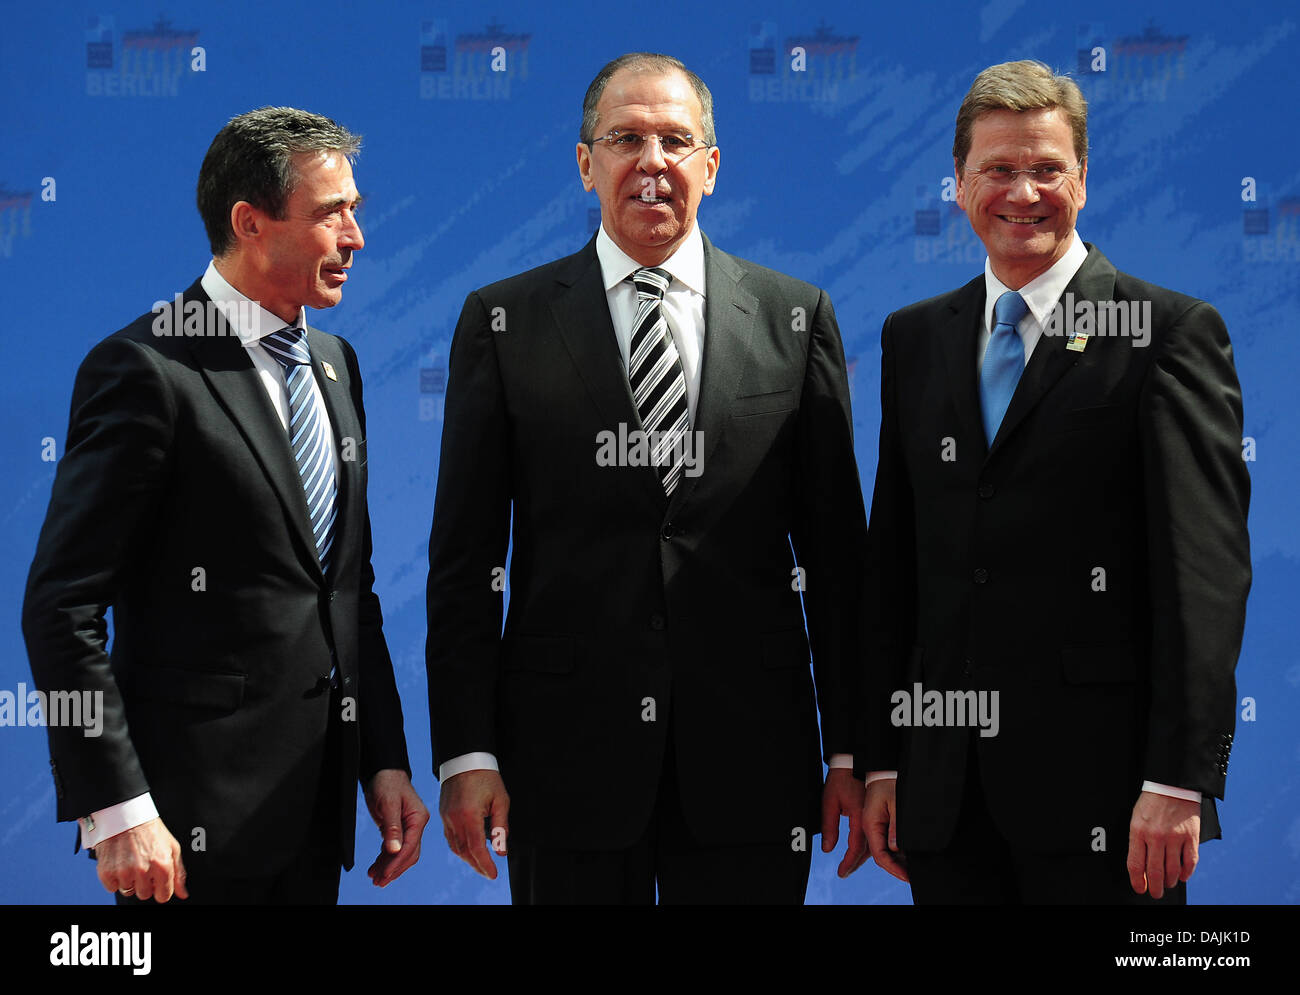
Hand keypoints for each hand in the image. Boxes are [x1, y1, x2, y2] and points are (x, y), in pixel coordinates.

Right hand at [95, 817, 187, 902]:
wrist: (126, 817)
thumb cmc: (151, 831)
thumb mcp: (172, 848)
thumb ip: (179, 873)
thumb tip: (183, 894)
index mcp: (162, 866)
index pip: (163, 896)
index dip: (160, 889)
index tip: (157, 881)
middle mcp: (143, 871)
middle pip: (144, 894)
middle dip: (145, 883)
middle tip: (143, 865)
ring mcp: (124, 872)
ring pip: (128, 891)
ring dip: (129, 879)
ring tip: (131, 861)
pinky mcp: (106, 872)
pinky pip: (112, 887)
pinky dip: (114, 878)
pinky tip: (119, 862)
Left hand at [363, 769, 429, 886]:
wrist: (383, 772)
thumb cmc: (387, 783)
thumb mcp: (388, 804)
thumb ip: (392, 827)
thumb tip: (394, 850)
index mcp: (418, 819)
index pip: (410, 846)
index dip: (397, 862)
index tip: (385, 874)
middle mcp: (416, 825)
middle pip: (408, 853)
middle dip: (394, 869)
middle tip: (379, 881)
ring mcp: (408, 827)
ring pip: (401, 853)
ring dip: (388, 866)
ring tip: (375, 878)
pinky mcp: (397, 828)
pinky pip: (394, 848)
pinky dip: (385, 858)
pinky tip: (376, 867)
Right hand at [439, 769, 509, 878]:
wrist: (465, 760)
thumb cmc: (486, 777)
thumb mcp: (500, 800)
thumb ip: (501, 827)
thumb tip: (501, 851)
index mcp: (469, 815)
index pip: (476, 848)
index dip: (485, 864)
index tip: (493, 874)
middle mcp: (454, 819)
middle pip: (464, 851)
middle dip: (477, 865)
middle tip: (488, 873)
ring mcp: (446, 817)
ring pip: (455, 846)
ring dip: (467, 858)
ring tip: (480, 865)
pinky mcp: (443, 814)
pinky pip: (449, 838)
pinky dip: (459, 848)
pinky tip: (468, 851)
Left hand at [821, 768, 868, 876]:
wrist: (853, 762)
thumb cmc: (840, 779)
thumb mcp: (829, 802)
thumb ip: (829, 826)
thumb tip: (827, 848)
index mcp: (859, 814)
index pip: (856, 846)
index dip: (848, 862)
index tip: (841, 873)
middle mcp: (870, 817)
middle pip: (868, 849)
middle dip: (855, 863)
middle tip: (845, 873)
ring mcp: (875, 815)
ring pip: (873, 843)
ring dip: (863, 857)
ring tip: (850, 866)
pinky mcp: (875, 812)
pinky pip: (874, 834)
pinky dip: (869, 846)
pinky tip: (862, 852)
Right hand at [863, 777, 907, 882]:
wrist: (880, 767)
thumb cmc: (887, 782)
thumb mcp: (895, 803)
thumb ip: (895, 827)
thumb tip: (896, 848)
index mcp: (869, 824)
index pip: (880, 854)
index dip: (893, 868)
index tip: (906, 877)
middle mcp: (869, 827)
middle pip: (880, 855)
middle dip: (895, 868)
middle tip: (910, 877)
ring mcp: (873, 825)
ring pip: (883, 850)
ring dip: (896, 861)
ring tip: (910, 870)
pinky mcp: (879, 821)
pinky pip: (885, 841)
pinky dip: (895, 850)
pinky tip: (906, 855)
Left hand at [1127, 790, 1199, 898]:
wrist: (1172, 784)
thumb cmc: (1152, 801)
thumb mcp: (1136, 818)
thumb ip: (1138, 841)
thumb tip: (1140, 865)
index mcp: (1138, 831)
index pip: (1135, 864)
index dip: (1137, 881)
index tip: (1139, 888)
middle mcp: (1156, 836)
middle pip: (1155, 872)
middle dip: (1154, 888)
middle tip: (1155, 893)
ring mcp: (1175, 838)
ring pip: (1172, 870)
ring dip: (1169, 882)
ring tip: (1167, 884)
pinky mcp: (1191, 837)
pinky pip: (1190, 862)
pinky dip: (1186, 873)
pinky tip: (1182, 876)